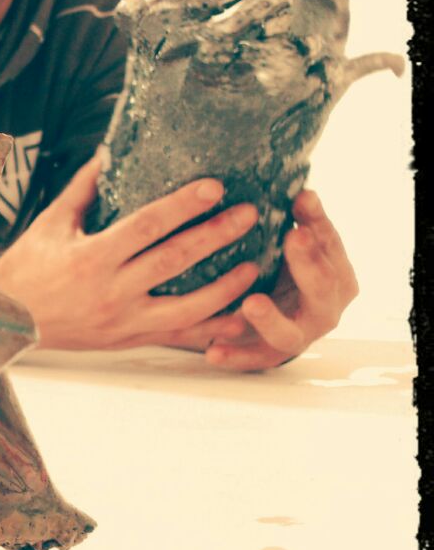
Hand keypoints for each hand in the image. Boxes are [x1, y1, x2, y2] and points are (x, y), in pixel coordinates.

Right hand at [0, 155, 260, 350]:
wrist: (8, 319)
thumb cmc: (29, 267)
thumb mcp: (51, 223)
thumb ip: (85, 189)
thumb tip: (111, 151)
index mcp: (91, 257)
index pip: (146, 226)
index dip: (183, 206)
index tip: (215, 187)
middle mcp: (111, 290)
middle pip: (175, 261)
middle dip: (217, 236)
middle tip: (250, 215)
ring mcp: (123, 320)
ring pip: (186, 306)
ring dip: (225, 286)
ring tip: (254, 265)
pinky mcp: (130, 339)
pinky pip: (179, 337)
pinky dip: (213, 330)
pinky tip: (241, 316)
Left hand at [201, 190, 358, 369]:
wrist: (266, 321)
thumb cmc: (280, 271)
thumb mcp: (288, 246)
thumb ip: (298, 222)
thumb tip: (300, 189)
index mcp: (336, 276)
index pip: (332, 248)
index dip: (319, 224)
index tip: (303, 199)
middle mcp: (324, 309)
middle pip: (323, 288)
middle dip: (309, 263)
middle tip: (292, 237)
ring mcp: (298, 336)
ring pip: (291, 331)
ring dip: (271, 318)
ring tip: (251, 302)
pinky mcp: (269, 356)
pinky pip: (252, 360)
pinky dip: (234, 356)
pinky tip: (212, 351)